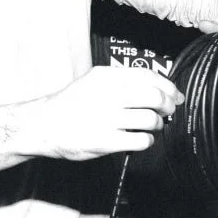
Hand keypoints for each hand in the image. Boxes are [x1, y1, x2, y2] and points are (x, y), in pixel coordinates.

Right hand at [24, 66, 183, 161]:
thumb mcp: (93, 81)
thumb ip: (122, 81)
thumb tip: (159, 88)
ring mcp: (107, 118)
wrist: (43, 125)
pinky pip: (141, 140)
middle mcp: (108, 95)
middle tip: (167, 111)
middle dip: (168, 106)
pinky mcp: (106, 141)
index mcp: (106, 77)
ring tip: (150, 126)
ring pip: (151, 119)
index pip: (149, 76)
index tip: (174, 95)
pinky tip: (140, 138)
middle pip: (155, 97)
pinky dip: (147, 140)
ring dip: (157, 124)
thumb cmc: (71, 104)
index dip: (168, 87)